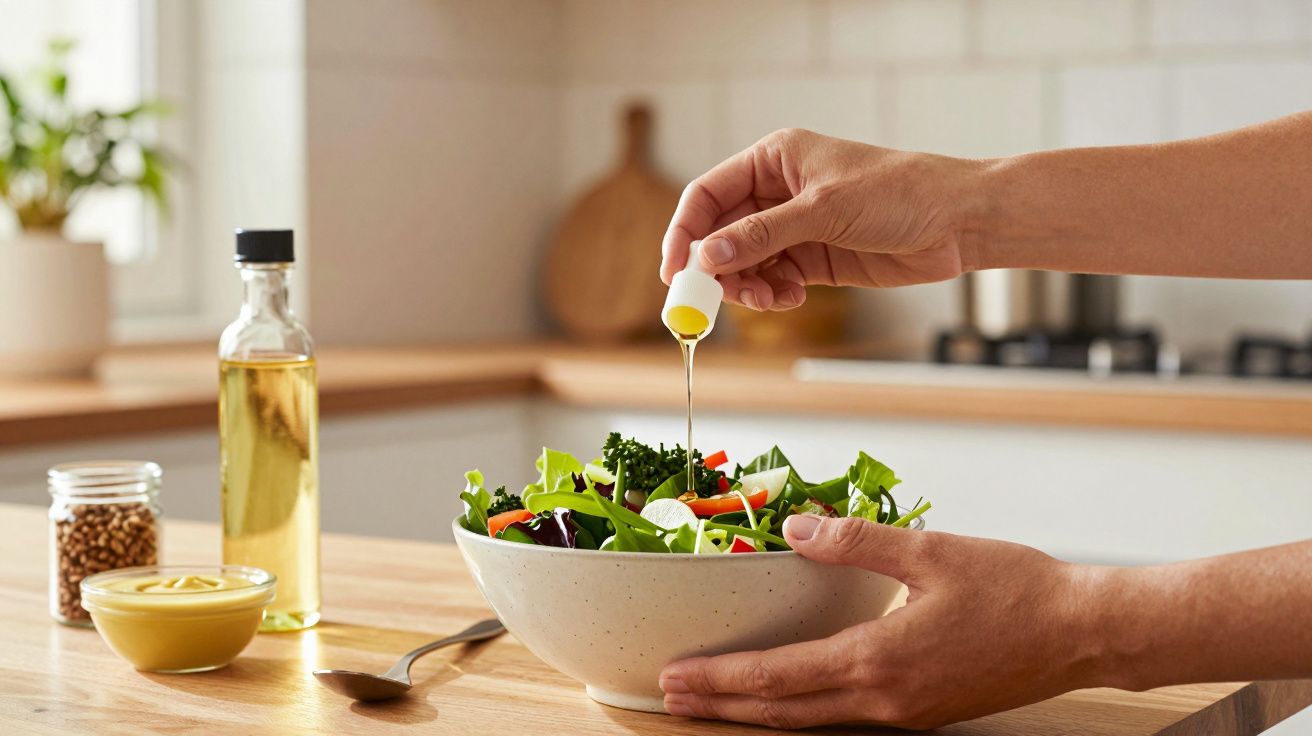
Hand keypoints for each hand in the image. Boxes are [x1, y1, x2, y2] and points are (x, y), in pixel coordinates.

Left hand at [658, 514, 1104, 729]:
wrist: (1083, 633)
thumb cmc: (1017, 591)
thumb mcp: (931, 551)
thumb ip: (857, 542)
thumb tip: (798, 532)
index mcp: (879, 660)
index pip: (778, 677)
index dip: (720, 680)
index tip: (675, 678)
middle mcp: (885, 699)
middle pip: (783, 712)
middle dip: (722, 706)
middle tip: (672, 697)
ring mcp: (904, 713)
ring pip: (812, 721)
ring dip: (757, 712)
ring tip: (714, 702)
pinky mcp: (923, 712)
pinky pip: (845, 718)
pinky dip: (802, 710)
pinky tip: (790, 696)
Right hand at [659, 129, 981, 310]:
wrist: (958, 222)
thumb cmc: (900, 193)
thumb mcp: (823, 211)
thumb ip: (762, 234)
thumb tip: (707, 256)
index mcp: (775, 159)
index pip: (708, 194)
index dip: (684, 232)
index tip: (674, 271)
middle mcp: (778, 191)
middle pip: (720, 234)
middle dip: (715, 268)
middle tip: (713, 301)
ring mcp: (795, 227)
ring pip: (743, 263)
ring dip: (745, 286)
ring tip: (767, 300)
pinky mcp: (814, 259)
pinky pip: (772, 280)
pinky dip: (771, 294)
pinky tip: (790, 299)